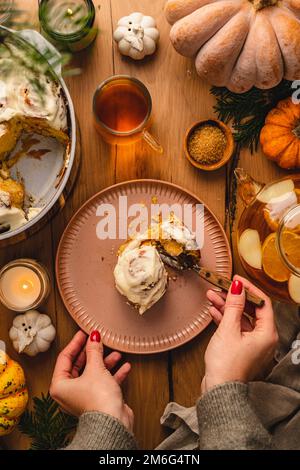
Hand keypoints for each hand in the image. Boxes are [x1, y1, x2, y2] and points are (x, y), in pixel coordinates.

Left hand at [50, 330, 133, 431]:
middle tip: (98, 341)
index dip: (75, 343)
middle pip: (79, 366)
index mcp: (60, 385)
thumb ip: (94, 350)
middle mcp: (69, 393)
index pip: (65, 358)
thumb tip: (93, 337)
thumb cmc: (98, 400)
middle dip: (92, 353)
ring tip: (116, 354)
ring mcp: (84, 397)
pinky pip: (103, 383)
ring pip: (93, 374)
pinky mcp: (97, 401)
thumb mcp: (95, 368)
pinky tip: (124, 367)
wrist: (113, 423)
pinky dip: (113, 374)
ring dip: (105, 363)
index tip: (83, 333)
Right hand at [201, 275, 278, 393]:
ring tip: (212, 295)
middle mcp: (262, 338)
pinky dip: (225, 317)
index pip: (262, 303)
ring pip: (240, 317)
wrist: (219, 389)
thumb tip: (238, 287)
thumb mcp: (229, 329)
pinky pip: (235, 327)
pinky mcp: (241, 347)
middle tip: (222, 285)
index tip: (236, 279)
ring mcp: (252, 343)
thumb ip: (234, 305)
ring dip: (227, 306)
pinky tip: (214, 309)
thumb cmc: (227, 365)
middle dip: (234, 297)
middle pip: (250, 309)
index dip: (249, 289)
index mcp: (267, 333)